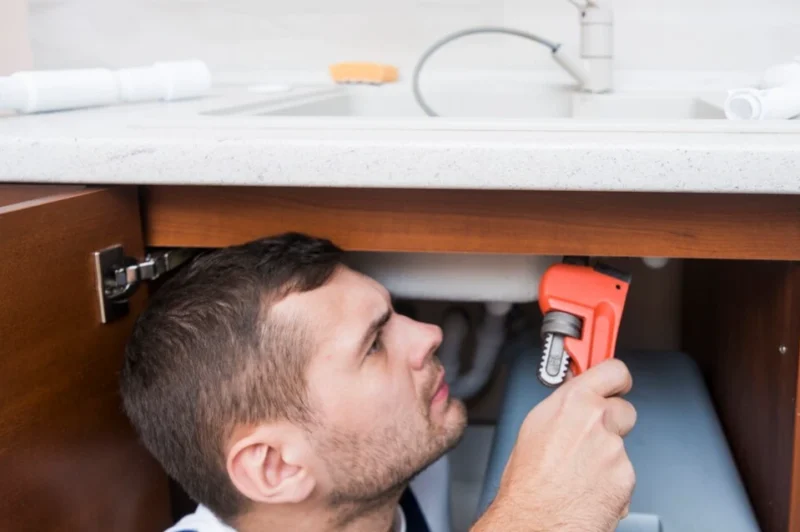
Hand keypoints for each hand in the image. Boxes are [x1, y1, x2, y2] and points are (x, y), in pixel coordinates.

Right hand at [472, 359, 636, 531]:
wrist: (536, 519)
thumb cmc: (526, 480)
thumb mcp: (535, 426)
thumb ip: (563, 406)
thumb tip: (574, 399)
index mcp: (574, 402)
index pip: (613, 370)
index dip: (615, 377)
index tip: (614, 380)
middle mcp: (598, 421)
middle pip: (624, 408)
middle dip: (612, 420)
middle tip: (591, 436)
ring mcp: (615, 450)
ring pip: (620, 445)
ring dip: (607, 455)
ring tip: (579, 471)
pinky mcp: (627, 477)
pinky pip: (623, 472)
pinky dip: (610, 480)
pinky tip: (587, 487)